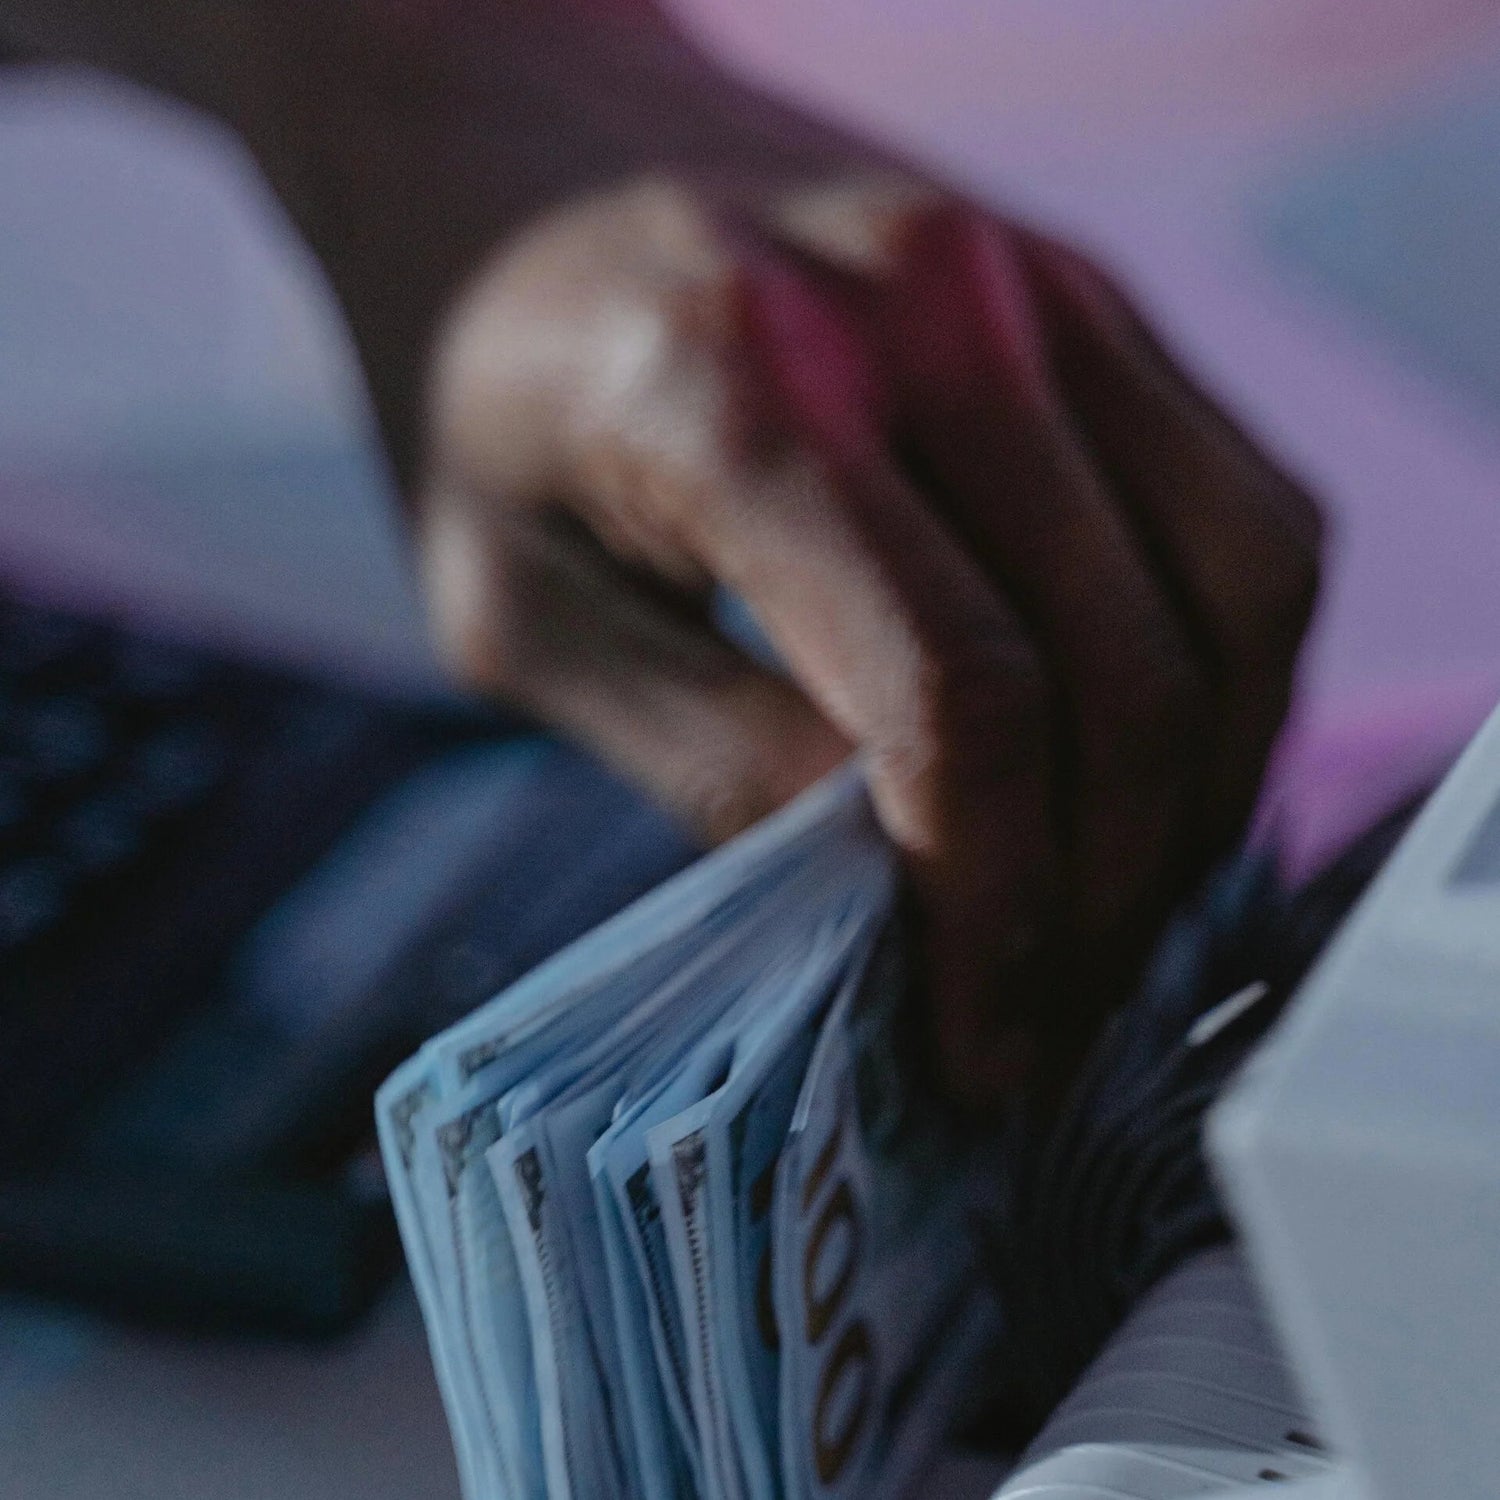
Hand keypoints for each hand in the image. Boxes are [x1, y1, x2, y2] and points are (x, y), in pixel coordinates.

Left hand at [415, 175, 1323, 1108]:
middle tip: (1046, 1020)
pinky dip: (1226, 676)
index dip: (991, 910)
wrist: (521, 175)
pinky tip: (1143, 774)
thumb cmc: (490, 402)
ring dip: (1196, 798)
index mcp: (739, 387)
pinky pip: (1244, 512)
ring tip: (1109, 919)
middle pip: (1123, 665)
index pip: (956, 695)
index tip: (979, 1042)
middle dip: (1103, 896)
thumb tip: (902, 902)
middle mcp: (929, 304)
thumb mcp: (518, 615)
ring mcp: (1040, 284)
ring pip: (1239, 591)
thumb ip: (712, 756)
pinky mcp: (1094, 301)